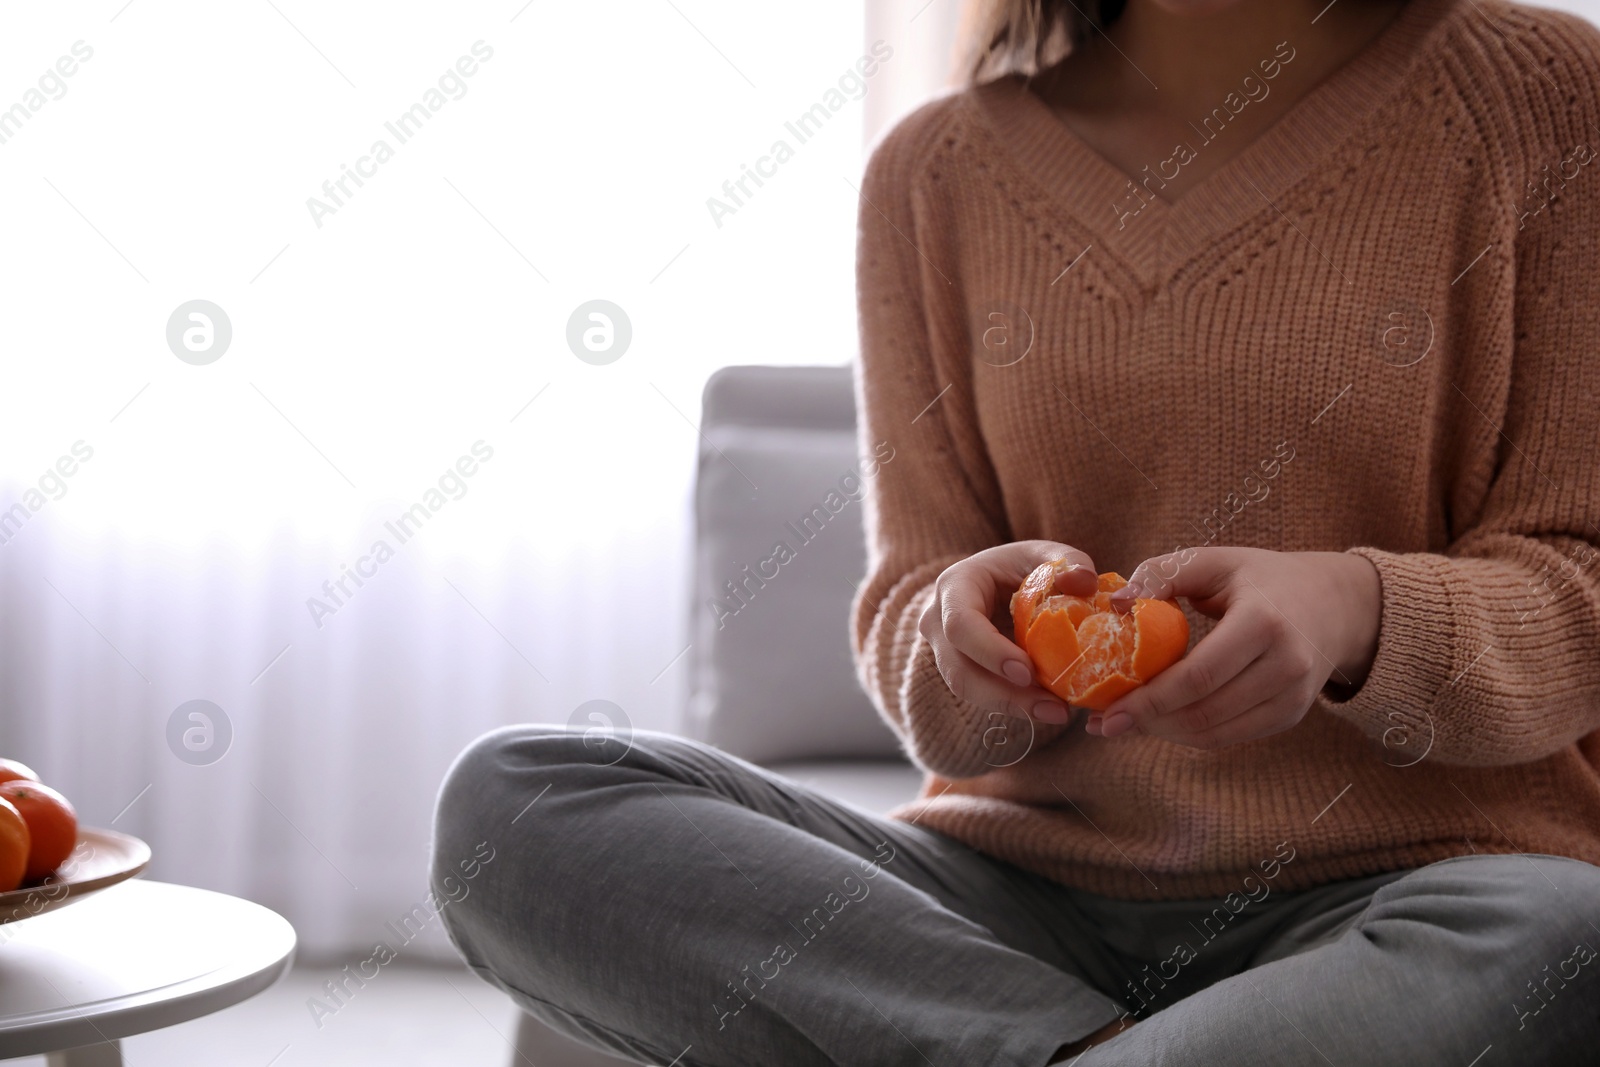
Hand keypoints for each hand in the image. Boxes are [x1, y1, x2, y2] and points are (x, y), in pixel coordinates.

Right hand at [919, 540, 1098, 725]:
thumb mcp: (1044, 554)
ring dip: (1012, 706)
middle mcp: (938, 621)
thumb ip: (1068, 562)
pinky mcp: (962, 671)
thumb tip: (1083, 582)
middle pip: (959, 669)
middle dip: (1004, 694)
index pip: (960, 624)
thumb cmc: (1019, 565)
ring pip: (967, 689)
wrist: (995, 582)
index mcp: (954, 586)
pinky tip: (1048, 706)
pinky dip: (1015, 704)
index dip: (990, 651)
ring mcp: (944, 651)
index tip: (1027, 672)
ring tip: (1057, 711)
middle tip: (1053, 707)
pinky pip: (982, 694)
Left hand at [1087, 547, 1381, 748]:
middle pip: (1204, 710)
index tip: (1108, 712)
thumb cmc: (1261, 578)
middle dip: (1149, 721)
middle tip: (1106, 722)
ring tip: (1128, 721)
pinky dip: (1190, 734)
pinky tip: (1162, 721)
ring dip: (1165, 733)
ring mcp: (1294, 695)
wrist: (1333, 603)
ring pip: (1215, 732)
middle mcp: (1286, 664)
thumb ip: (1162, 574)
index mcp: (1264, 621)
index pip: (1199, 675)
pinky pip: (1231, 737)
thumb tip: (1116, 606)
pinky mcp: (1292, 715)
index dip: (1150, 699)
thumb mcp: (1214, 561)